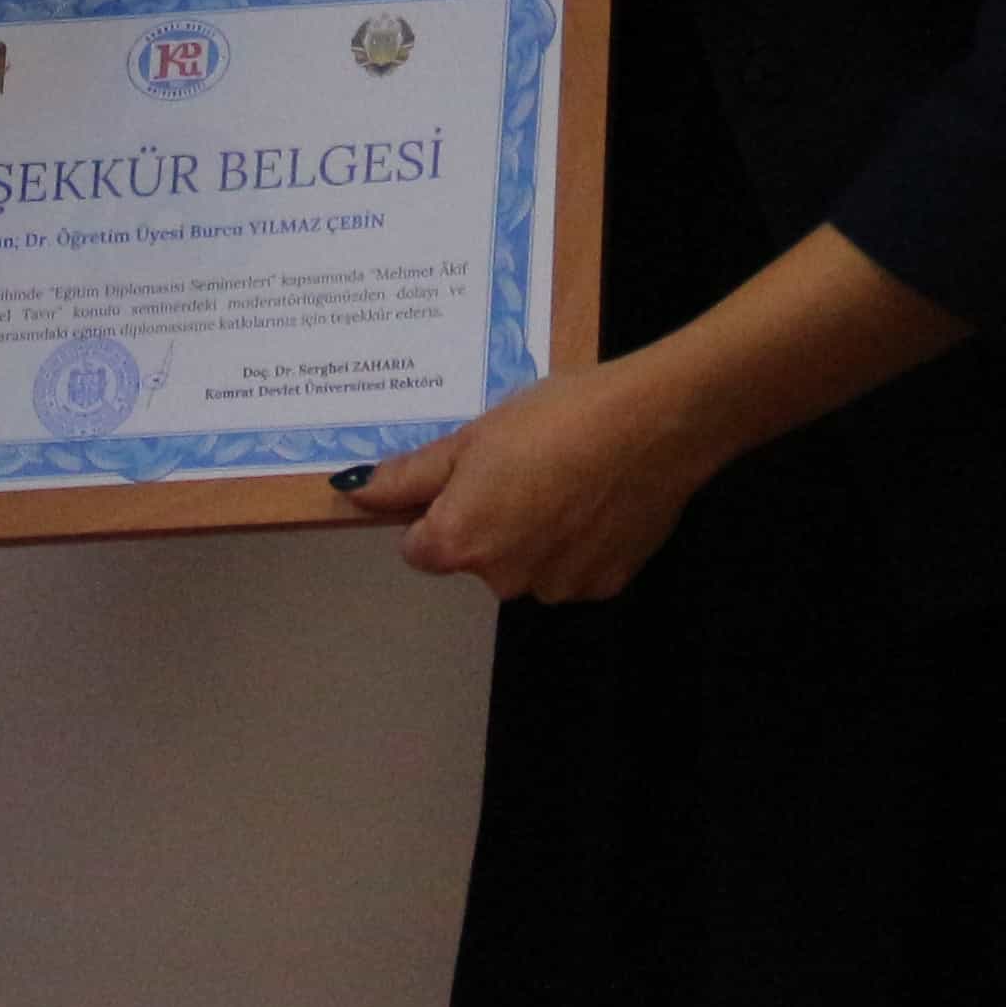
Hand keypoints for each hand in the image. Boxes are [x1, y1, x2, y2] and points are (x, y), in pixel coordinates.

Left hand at [338, 360, 722, 604]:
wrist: (651, 424)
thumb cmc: (552, 418)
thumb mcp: (472, 436)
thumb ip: (410, 475)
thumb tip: (354, 494)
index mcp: (458, 543)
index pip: (418, 546)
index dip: (436, 508)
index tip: (468, 474)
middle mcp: (501, 580)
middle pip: (476, 556)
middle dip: (489, 520)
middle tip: (524, 465)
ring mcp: (556, 588)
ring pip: (527, 563)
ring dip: (535, 533)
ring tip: (567, 476)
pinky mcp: (605, 585)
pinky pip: (574, 567)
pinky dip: (579, 541)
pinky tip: (597, 497)